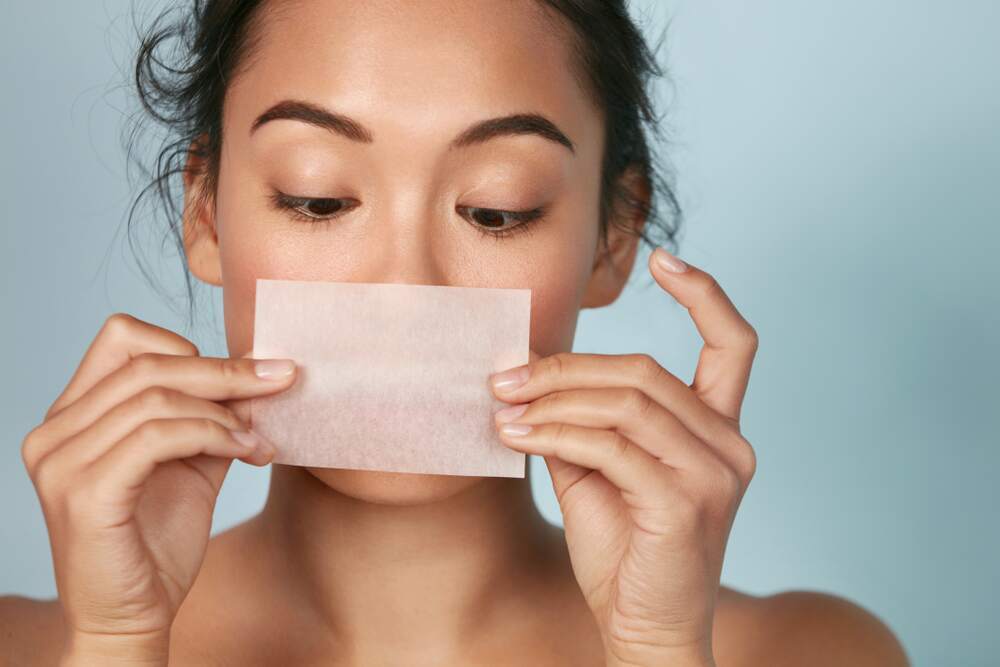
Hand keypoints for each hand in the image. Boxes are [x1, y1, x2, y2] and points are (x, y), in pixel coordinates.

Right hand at [20, 314, 295, 663]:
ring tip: (260, 438)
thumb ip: (209, 416)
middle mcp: (54, 432)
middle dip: (225, 371)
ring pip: (156, 396)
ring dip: (225, 412)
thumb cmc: (158, 541)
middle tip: (281, 380)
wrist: (133, 618)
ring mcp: (61, 462)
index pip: (122, 338)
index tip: (244, 374)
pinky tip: (246, 450)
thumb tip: (257, 373)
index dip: (188, 345)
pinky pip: (157, 436)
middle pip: (148, 363)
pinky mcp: (83, 492)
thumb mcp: (190, 462)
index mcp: (72, 416)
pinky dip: (212, 435)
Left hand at [489, 249, 757, 666]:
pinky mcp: (684, 502)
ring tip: (502, 403)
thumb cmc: (623, 548)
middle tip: (505, 376)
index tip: (666, 259)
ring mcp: (714, 473)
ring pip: (627, 401)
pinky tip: (517, 435)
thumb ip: (580, 419)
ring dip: (553, 396)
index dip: (706, 295)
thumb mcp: (598, 470)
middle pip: (644, 371)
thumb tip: (528, 368)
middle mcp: (729, 445)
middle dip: (566, 366)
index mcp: (718, 431)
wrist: (643, 627)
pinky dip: (556, 432)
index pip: (734, 346)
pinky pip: (611, 445)